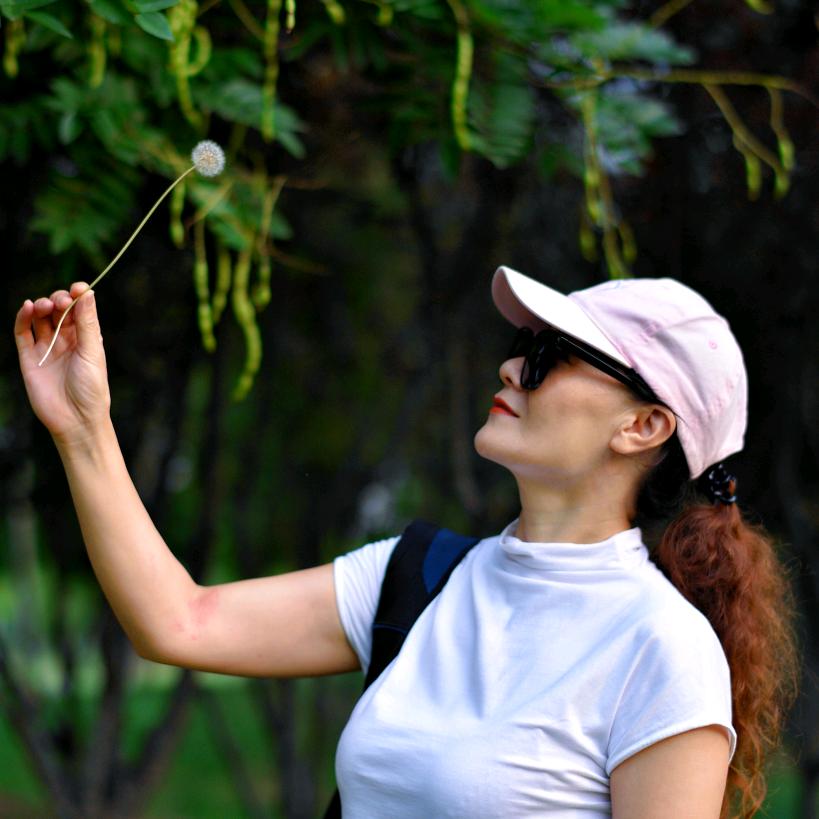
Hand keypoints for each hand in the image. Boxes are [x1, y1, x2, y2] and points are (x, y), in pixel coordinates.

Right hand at [14, 282, 111, 443]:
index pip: (79, 309)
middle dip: (58, 300)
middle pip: (58, 310)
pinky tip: (26, 307)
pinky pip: (22, 334)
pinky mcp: (29, 358)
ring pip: (39, 318)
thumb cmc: (91, 388)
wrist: (76, 420)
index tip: (78, 288)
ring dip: (41, 306)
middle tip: (60, 301)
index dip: (77, 296)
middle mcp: (66, 340)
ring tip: (44, 306)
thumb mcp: (92, 352)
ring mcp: (46, 348)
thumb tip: (87, 292)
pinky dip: (22, 318)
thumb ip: (87, 323)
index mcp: (86, 338)